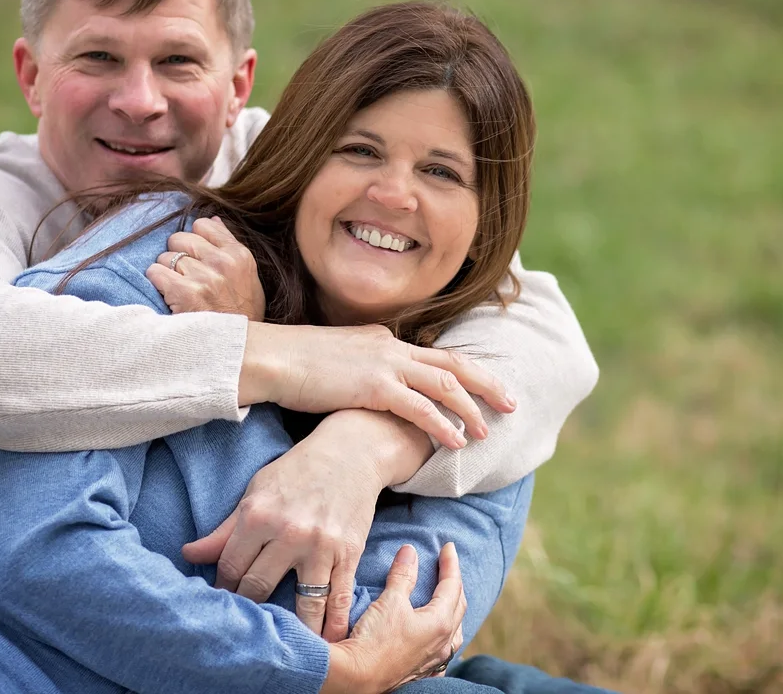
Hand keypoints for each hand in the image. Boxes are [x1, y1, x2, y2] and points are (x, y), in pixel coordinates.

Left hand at [146, 216, 265, 320]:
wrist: (237, 348)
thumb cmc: (242, 314)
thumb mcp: (248, 278)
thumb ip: (230, 247)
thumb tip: (213, 221)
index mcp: (238, 255)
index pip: (203, 225)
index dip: (195, 240)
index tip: (195, 255)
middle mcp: (221, 262)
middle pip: (180, 238)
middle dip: (178, 254)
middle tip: (183, 273)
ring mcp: (203, 277)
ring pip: (165, 256)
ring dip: (167, 271)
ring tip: (178, 288)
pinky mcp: (184, 292)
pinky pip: (155, 272)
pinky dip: (156, 281)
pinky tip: (167, 293)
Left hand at [181, 410, 431, 640]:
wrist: (351, 452)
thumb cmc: (297, 471)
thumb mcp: (256, 493)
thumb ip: (224, 529)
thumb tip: (188, 554)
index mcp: (258, 515)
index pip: (230, 567)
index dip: (222, 589)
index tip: (222, 602)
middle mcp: (288, 532)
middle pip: (258, 587)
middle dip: (250, 608)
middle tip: (246, 625)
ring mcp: (321, 545)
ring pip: (302, 602)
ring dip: (293, 629)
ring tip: (284, 645)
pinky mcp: (348, 553)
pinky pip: (339, 597)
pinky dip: (334, 623)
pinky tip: (328, 640)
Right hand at [240, 323, 516, 448]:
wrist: (270, 358)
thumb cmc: (294, 365)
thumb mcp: (336, 361)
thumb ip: (360, 371)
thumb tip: (372, 390)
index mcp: (383, 340)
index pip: (433, 355)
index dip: (464, 372)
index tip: (485, 386)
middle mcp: (390, 346)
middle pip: (453, 362)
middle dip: (486, 383)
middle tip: (512, 403)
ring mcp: (384, 364)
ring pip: (444, 383)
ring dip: (470, 408)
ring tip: (487, 432)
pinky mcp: (374, 385)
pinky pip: (420, 407)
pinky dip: (443, 424)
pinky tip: (457, 442)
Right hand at [321, 543, 465, 693]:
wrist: (356, 678)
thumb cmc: (373, 640)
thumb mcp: (389, 601)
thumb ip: (403, 575)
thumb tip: (410, 551)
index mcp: (440, 622)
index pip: (452, 585)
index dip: (451, 564)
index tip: (448, 547)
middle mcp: (443, 643)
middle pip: (458, 606)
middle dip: (455, 583)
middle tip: (448, 567)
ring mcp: (434, 661)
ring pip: (455, 632)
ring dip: (453, 611)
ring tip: (447, 600)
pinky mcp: (422, 672)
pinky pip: (443, 653)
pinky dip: (444, 638)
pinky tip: (437, 639)